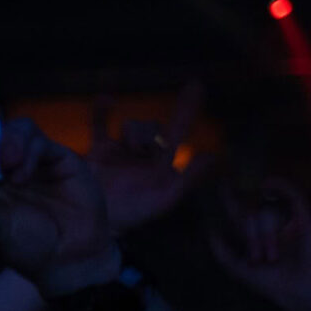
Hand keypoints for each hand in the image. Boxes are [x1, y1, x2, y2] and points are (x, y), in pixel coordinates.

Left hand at [0, 117, 115, 295]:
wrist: (68, 260)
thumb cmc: (26, 245)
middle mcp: (3, 160)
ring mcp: (31, 156)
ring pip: (16, 127)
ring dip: (7, 140)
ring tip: (7, 164)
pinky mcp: (59, 158)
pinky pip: (40, 144)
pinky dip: (29, 155)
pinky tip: (22, 177)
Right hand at [87, 82, 211, 233]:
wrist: (98, 225)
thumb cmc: (134, 216)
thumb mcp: (163, 200)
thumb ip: (188, 179)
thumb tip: (213, 156)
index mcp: (161, 163)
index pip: (178, 132)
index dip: (188, 109)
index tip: (196, 85)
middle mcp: (143, 154)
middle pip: (152, 129)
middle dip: (149, 133)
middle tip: (139, 148)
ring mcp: (120, 151)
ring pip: (131, 126)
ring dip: (132, 131)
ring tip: (127, 146)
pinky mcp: (98, 152)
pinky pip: (100, 126)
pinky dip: (102, 112)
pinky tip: (106, 99)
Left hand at [208, 177, 310, 310]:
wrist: (299, 292)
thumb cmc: (270, 283)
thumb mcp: (238, 268)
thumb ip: (222, 252)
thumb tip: (210, 230)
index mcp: (253, 233)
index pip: (239, 211)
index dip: (229, 198)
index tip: (220, 183)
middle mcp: (268, 223)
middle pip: (252, 211)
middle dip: (251, 234)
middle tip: (260, 258)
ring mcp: (286, 219)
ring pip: (268, 210)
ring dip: (266, 234)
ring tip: (271, 257)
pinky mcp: (304, 218)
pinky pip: (294, 195)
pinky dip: (282, 186)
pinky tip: (267, 185)